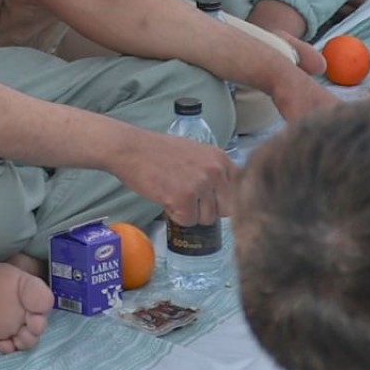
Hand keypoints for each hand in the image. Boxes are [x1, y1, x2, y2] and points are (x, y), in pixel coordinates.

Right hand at [109, 121, 237, 231]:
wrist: (131, 149)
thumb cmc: (159, 152)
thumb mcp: (197, 154)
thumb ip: (213, 171)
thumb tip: (225, 197)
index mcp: (221, 159)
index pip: (238, 192)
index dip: (222, 200)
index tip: (211, 201)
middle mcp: (215, 171)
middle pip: (225, 210)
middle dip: (207, 209)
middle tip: (188, 199)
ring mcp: (200, 185)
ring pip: (206, 218)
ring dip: (190, 213)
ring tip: (174, 194)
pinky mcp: (183, 199)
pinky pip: (188, 221)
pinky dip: (176, 216)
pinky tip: (166, 198)